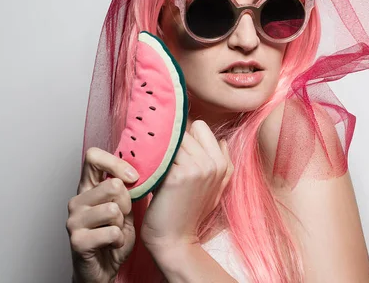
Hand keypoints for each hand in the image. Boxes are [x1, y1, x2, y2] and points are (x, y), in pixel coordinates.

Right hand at [66, 147, 139, 282]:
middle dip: (127, 202)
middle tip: (123, 216)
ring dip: (122, 224)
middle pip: (112, 185)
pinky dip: (119, 240)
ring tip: (116, 231)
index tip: (133, 177)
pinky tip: (112, 244)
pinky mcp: (77, 241)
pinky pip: (112, 232)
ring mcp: (74, 220)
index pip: (93, 157)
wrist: (103, 270)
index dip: (116, 162)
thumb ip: (127, 188)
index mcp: (88, 188)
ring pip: (113, 209)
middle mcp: (77, 201)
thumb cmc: (114, 237)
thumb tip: (143, 166)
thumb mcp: (124, 207)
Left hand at [140, 120, 233, 252]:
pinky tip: (145, 169)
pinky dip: (149, 157)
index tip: (171, 146)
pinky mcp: (176, 175)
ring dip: (158, 147)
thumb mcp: (216, 188)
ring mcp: (196, 168)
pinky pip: (159, 152)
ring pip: (171, 138)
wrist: (175, 241)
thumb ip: (221, 162)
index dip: (184, 135)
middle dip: (170, 140)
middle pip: (184, 130)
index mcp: (223, 163)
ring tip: (152, 163)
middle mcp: (212, 163)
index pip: (200, 126)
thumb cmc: (189, 214)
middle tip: (159, 156)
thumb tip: (222, 140)